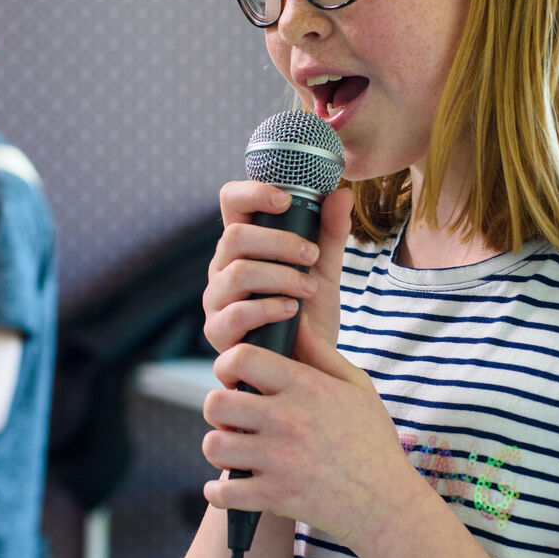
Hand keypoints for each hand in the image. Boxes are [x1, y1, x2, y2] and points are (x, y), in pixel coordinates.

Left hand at [200, 314, 416, 549]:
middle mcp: (287, 419)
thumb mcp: (357, 386)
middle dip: (220, 408)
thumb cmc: (373, 440)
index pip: (241, 358)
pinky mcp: (274, 496)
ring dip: (220, 448)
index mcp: (305, 387)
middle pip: (216, 402)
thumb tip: (293, 321)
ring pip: (214, 445)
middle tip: (235, 417)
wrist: (387, 501)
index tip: (234, 377)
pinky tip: (228, 488)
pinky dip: (218, 493)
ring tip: (236, 450)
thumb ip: (320, 352)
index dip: (228, 364)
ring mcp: (278, 459)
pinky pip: (223, 492)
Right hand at [203, 181, 353, 356]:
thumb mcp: (324, 269)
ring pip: (238, 272)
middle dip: (280, 243)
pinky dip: (269, 308)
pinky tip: (292, 310)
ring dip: (281, 277)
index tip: (286, 201)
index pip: (232, 201)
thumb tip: (342, 194)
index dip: (252, 192)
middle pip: (235, 236)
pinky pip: (237, 312)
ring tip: (309, 288)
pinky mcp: (218, 332)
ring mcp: (216, 300)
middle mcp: (222, 267)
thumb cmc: (309, 314)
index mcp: (243, 245)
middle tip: (312, 255)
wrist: (308, 365)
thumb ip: (330, 233)